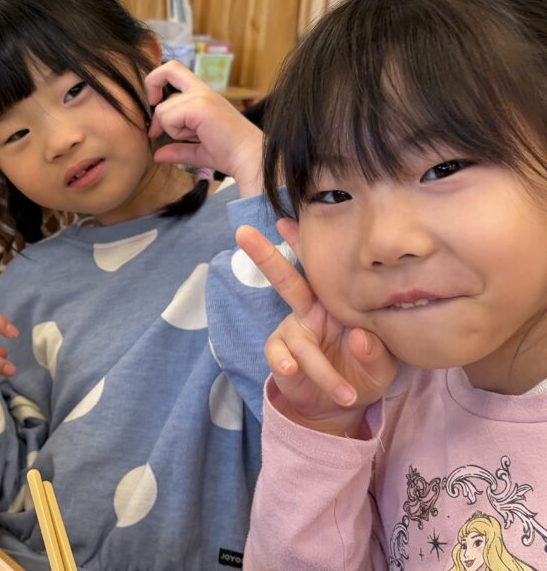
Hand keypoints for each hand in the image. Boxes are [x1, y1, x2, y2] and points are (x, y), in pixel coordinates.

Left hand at [145, 61, 262, 195]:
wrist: (249, 158)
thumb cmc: (229, 153)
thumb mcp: (197, 150)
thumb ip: (177, 149)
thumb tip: (157, 156)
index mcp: (202, 94)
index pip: (172, 68)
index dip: (156, 79)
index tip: (154, 101)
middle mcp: (201, 90)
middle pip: (163, 87)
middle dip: (155, 109)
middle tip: (158, 132)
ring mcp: (201, 96)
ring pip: (162, 109)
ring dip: (172, 129)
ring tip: (196, 137)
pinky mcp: (199, 106)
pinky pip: (168, 118)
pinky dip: (176, 132)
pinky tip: (197, 136)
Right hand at [236, 219, 397, 437]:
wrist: (341, 408)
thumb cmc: (364, 372)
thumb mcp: (383, 364)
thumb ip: (377, 351)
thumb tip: (361, 338)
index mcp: (335, 303)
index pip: (323, 270)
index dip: (305, 244)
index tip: (287, 217)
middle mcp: (310, 312)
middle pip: (286, 281)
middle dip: (265, 257)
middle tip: (242, 232)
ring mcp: (293, 334)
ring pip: (298, 340)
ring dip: (321, 368)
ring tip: (345, 393)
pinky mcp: (282, 359)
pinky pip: (280, 358)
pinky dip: (288, 365)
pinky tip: (294, 371)